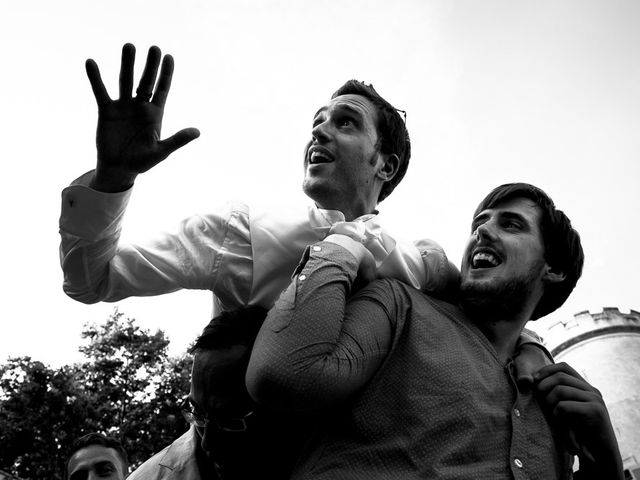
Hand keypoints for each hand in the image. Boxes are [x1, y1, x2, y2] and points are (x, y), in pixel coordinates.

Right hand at [86, 43, 199, 191]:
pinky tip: (91, 62)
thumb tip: (197, 132)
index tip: (169, 56)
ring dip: (127, 65)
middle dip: (150, 65)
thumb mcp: (161, 151)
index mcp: (155, 114)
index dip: (166, 74)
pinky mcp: (106, 111)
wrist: (119, 169)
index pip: (162, 89)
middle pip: (146, 81)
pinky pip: (101, 92)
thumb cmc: (142, 161)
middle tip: (154, 47)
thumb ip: (177, 140)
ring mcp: (123, 106)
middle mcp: (140, 106)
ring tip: (129, 46)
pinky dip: (96, 78)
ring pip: (125, 81)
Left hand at [534, 363, 622, 478]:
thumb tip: (527, 380)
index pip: (564, 367)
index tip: (533, 380)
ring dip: (549, 405)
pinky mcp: (595, 411)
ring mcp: (595, 399)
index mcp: (585, 387)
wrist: (600, 455)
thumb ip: (553, 396)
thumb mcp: (564, 411)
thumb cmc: (578, 434)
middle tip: (539, 402)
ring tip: (552, 419)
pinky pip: (564, 406)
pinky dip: (556, 416)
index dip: (546, 370)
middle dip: (544, 386)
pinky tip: (562, 428)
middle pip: (560, 376)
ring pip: (560, 390)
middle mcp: (591, 390)